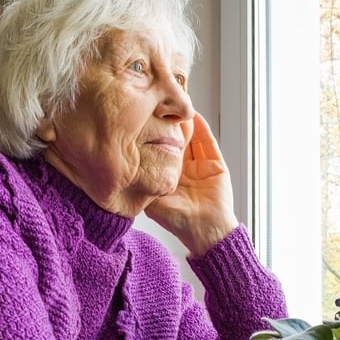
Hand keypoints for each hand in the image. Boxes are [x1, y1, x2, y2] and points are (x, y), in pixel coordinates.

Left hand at [145, 112, 238, 256]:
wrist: (206, 231)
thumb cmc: (178, 221)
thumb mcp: (152, 201)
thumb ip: (142, 185)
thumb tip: (125, 169)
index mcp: (168, 177)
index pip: (159, 151)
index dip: (153, 137)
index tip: (145, 122)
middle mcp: (183, 170)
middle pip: (176, 141)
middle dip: (169, 126)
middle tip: (160, 108)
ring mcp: (200, 166)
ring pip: (192, 139)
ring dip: (185, 124)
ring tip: (176, 108)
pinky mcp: (215, 165)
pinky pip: (208, 143)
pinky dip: (202, 129)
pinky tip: (194, 116)